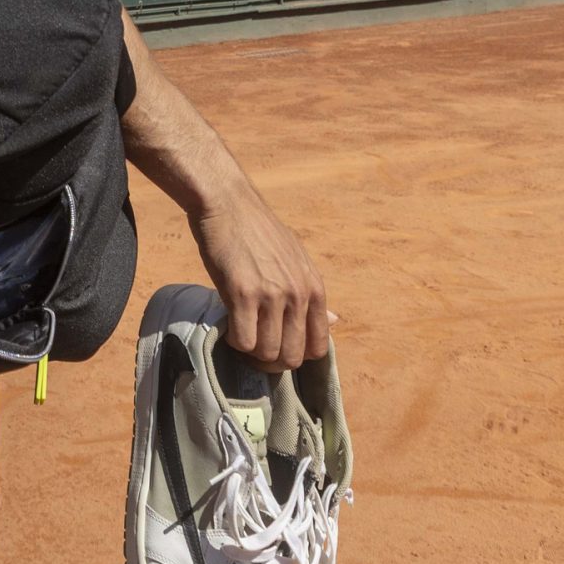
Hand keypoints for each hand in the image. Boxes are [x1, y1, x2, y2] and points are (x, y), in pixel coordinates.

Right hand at [187, 184, 331, 371]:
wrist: (228, 203)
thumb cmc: (258, 230)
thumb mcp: (295, 259)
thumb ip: (311, 294)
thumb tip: (335, 321)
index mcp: (314, 288)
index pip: (319, 347)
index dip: (297, 354)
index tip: (278, 345)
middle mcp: (298, 294)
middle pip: (292, 357)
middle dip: (272, 360)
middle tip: (255, 347)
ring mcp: (271, 295)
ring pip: (267, 353)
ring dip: (251, 352)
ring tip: (241, 334)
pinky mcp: (242, 294)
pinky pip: (243, 341)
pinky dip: (234, 341)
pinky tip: (228, 325)